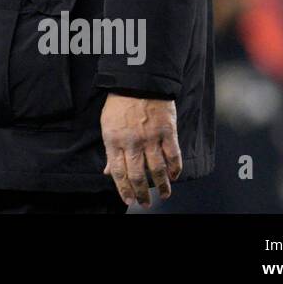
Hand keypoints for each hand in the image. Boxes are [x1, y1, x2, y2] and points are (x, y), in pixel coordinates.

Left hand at [100, 93, 182, 207]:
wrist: (138, 80)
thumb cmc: (120, 102)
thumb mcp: (107, 125)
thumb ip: (110, 150)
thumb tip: (107, 172)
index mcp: (114, 140)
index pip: (118, 172)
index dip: (124, 190)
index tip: (129, 200)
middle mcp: (132, 141)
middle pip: (137, 175)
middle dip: (141, 194)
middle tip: (145, 203)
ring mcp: (151, 137)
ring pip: (157, 169)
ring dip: (161, 186)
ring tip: (164, 195)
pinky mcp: (167, 131)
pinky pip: (173, 156)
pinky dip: (175, 169)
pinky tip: (174, 176)